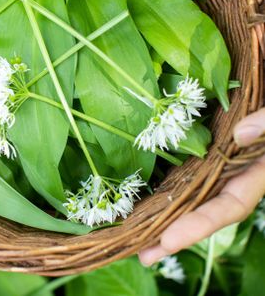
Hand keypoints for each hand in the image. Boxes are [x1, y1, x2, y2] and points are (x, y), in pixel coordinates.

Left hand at [139, 0, 264, 264]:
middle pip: (208, 206)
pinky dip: (172, 175)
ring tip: (131, 226)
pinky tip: (146, 182)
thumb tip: (238, 138)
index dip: (198, 226)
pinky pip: (193, 159)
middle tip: (135, 250)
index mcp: (263, 161)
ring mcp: (227, 149)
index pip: (232, 204)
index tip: (162, 243)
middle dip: (174, 231)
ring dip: (167, 207)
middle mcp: (242, 161)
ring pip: (198, 186)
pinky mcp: (215, 133)